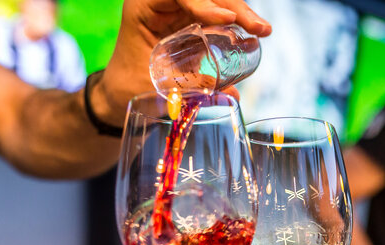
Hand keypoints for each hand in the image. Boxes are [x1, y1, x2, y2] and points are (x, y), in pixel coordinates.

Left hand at [97, 0, 270, 123]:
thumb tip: (232, 95)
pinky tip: (254, 31)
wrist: (121, 89)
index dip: (203, 3)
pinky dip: (237, 19)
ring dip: (241, 10)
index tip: (226, 19)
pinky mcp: (191, 18)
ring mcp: (179, 7)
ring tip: (263, 30)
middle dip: (234, 6)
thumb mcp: (157, 86)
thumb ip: (192, 89)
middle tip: (258, 28)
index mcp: (144, 6)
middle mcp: (162, 1)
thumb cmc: (130, 85)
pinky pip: (217, 11)